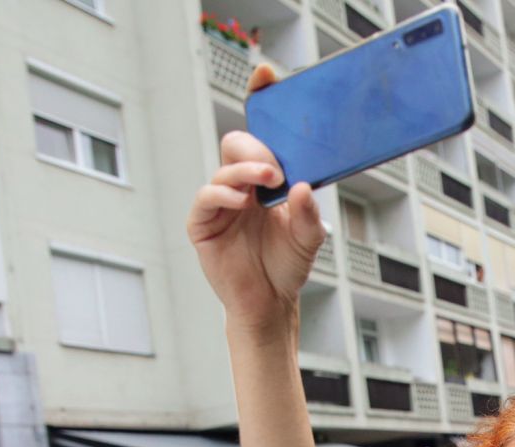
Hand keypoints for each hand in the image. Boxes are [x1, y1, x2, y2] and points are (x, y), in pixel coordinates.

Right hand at [187, 67, 325, 334]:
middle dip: (257, 147)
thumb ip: (309, 215)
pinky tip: (242, 202)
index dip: (260, 101)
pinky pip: (207, 199)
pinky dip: (223, 195)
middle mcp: (241, 184)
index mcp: (267, 178)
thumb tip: (304, 187)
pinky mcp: (204, 224)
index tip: (266, 75)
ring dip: (247, 171)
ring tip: (270, 181)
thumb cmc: (287, 264)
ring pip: (224, 170)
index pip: (262, 133)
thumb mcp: (309, 238)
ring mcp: (221, 203)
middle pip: (238, 144)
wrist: (270, 302)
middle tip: (277, 165)